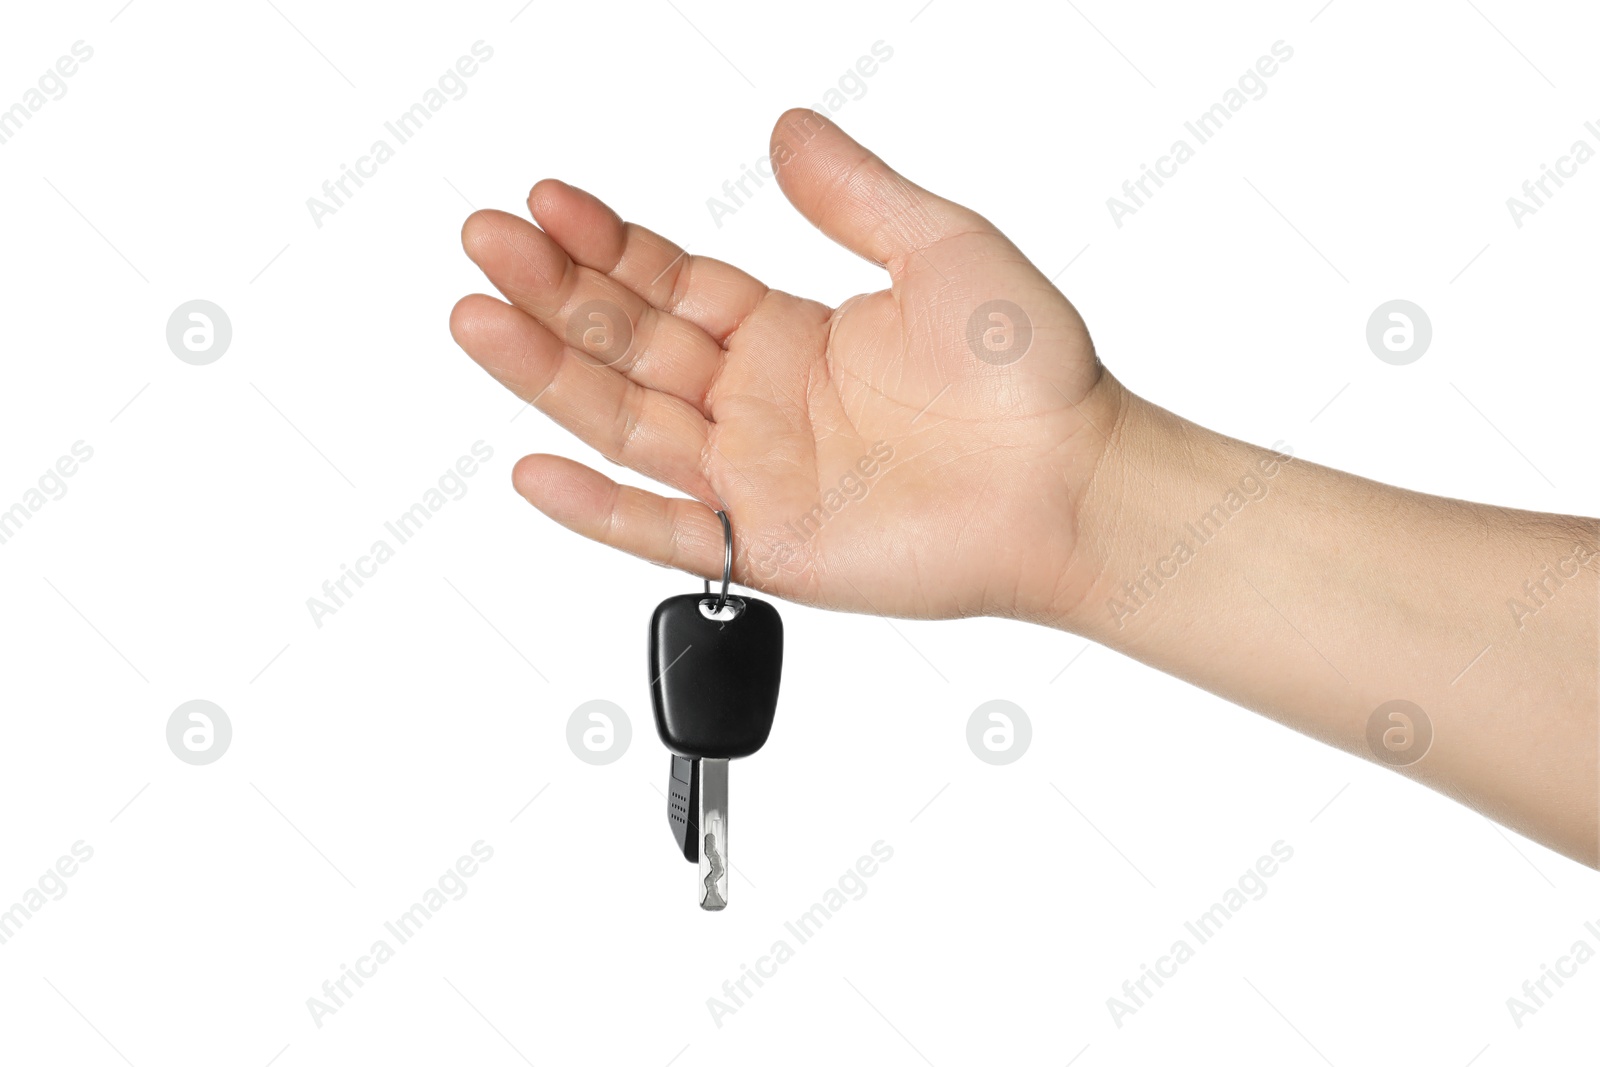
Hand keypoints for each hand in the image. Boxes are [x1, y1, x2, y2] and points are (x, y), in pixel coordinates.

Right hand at [450, 108, 1121, 621]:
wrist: (1075, 481)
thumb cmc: (1028, 375)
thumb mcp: (942, 248)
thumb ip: (854, 196)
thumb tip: (787, 129)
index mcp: (788, 335)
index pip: (668, 282)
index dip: (605, 243)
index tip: (547, 201)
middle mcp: (757, 404)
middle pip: (627, 343)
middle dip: (553, 292)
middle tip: (486, 241)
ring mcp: (755, 478)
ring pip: (625, 423)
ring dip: (547, 375)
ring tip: (478, 320)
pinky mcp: (769, 547)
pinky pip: (667, 533)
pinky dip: (598, 510)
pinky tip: (537, 470)